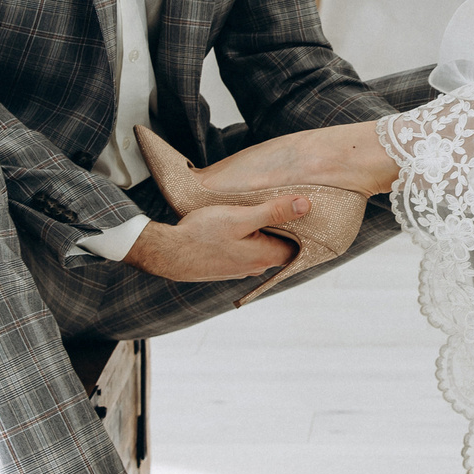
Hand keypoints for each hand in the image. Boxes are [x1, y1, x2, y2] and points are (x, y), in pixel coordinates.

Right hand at [124, 195, 309, 281]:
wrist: (167, 254)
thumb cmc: (202, 235)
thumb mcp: (240, 217)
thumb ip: (273, 212)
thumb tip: (306, 205)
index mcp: (264, 257)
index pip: (298, 246)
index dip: (302, 227)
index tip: (301, 209)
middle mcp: (255, 268)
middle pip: (280, 246)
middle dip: (283, 228)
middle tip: (280, 204)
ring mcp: (240, 269)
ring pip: (261, 248)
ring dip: (262, 232)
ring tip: (257, 211)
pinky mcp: (227, 266)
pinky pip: (245, 251)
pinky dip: (247, 238)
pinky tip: (237, 224)